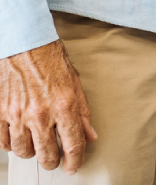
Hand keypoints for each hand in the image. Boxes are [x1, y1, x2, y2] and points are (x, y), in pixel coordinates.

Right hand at [0, 39, 96, 174]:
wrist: (25, 44)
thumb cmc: (51, 60)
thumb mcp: (75, 83)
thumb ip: (83, 112)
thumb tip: (90, 135)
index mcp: (64, 104)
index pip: (72, 143)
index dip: (75, 160)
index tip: (74, 166)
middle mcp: (41, 113)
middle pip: (46, 154)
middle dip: (53, 160)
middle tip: (55, 158)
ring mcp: (18, 115)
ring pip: (24, 151)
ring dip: (32, 152)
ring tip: (37, 144)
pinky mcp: (1, 113)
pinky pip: (4, 142)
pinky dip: (12, 144)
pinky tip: (19, 137)